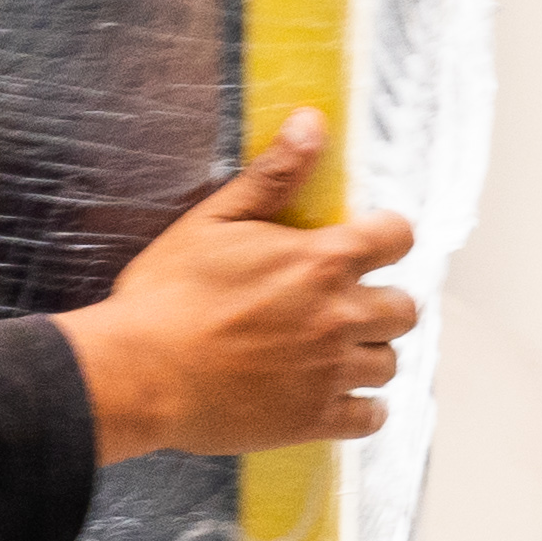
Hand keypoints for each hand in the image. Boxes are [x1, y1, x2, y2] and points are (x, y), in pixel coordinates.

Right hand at [58, 116, 417, 460]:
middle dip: (380, 304)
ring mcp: (330, 371)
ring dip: (368, 355)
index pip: (398, 238)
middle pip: (404, 308)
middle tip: (343, 308)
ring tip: (333, 355)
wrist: (137, 372)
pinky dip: (362, 409)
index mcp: (322, 260)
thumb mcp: (212, 221)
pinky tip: (337, 400)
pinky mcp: (314, 418)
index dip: (385, 239)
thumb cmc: (166, 297)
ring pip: (388, 363)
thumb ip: (272, 175)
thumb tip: (313, 123)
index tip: (365, 247)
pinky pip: (371, 417)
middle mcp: (339, 314)